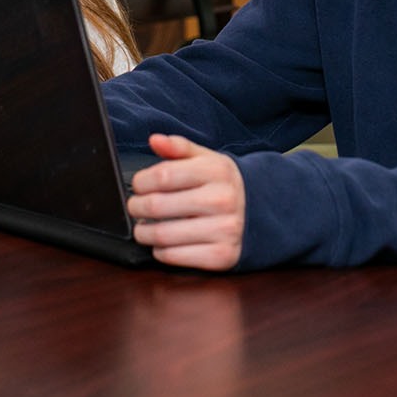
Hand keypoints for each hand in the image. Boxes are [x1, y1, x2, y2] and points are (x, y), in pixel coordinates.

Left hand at [126, 133, 245, 270]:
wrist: (260, 212)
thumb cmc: (222, 185)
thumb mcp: (206, 159)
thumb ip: (178, 147)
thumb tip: (155, 140)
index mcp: (216, 172)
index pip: (162, 176)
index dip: (141, 182)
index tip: (138, 185)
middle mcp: (222, 200)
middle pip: (157, 206)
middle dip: (136, 207)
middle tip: (135, 207)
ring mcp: (224, 230)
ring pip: (162, 235)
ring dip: (143, 233)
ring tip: (143, 227)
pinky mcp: (222, 255)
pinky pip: (175, 256)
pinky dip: (160, 251)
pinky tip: (162, 243)